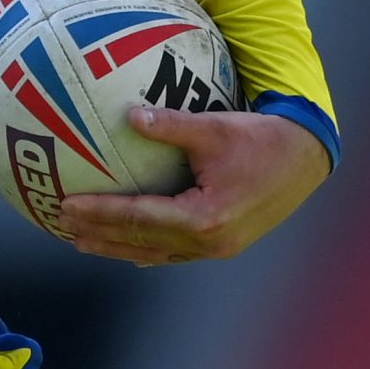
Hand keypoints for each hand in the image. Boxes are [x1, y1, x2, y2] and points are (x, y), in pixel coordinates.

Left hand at [57, 103, 330, 266]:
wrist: (306, 161)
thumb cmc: (264, 139)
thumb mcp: (217, 126)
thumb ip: (172, 124)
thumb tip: (130, 116)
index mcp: (203, 217)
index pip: (137, 217)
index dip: (99, 213)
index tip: (67, 205)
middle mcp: (206, 242)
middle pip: (139, 242)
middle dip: (98, 235)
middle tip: (62, 226)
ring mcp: (215, 249)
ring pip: (153, 252)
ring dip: (116, 246)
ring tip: (82, 240)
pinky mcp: (220, 245)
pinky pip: (173, 251)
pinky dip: (144, 246)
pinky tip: (126, 244)